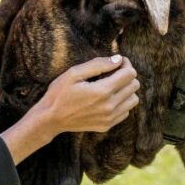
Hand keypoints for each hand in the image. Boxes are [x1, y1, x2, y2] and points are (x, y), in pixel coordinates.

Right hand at [0, 55, 139, 163]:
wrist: (50, 119)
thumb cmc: (59, 93)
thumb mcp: (74, 73)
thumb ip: (98, 64)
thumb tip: (118, 59)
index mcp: (102, 91)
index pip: (129, 74)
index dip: (125, 63)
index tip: (116, 61)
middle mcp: (109, 106)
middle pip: (134, 85)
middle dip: (126, 74)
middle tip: (113, 71)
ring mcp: (109, 118)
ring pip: (133, 99)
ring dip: (126, 89)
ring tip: (112, 85)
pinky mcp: (107, 125)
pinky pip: (126, 112)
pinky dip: (121, 102)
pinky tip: (108, 98)